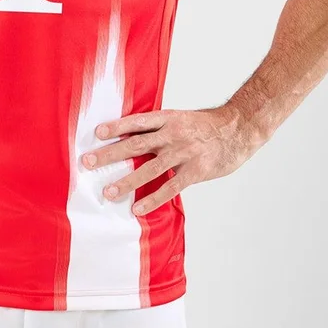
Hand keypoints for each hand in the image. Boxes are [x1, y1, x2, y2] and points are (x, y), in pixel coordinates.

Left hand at [80, 105, 258, 215]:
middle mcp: (172, 134)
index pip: (137, 122)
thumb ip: (162, 128)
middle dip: (110, 154)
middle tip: (87, 162)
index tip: (96, 132)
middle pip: (135, 144)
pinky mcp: (195, 171)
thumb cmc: (209, 126)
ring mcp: (184, 153)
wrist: (240, 129)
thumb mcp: (183, 119)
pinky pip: (170, 187)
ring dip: (127, 181)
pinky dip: (152, 199)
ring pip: (149, 168)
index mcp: (168, 118)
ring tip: (108, 192)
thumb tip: (136, 137)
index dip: (116, 126)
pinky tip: (138, 209)